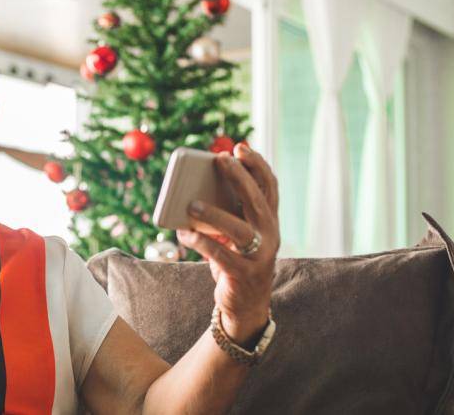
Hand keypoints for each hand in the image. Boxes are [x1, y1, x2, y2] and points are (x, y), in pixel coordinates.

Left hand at [176, 143, 279, 346]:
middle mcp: (270, 236)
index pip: (270, 187)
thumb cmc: (236, 262)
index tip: (241, 147)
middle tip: (220, 160)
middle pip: (257, 201)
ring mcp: (259, 256)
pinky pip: (220, 255)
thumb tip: (193, 191)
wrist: (246, 306)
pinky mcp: (243, 274)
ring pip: (239, 229)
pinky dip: (200, 243)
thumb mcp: (234, 236)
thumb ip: (225, 214)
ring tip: (191, 203)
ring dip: (215, 214)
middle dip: (239, 177)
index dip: (258, 165)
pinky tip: (183, 233)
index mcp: (269, 222)